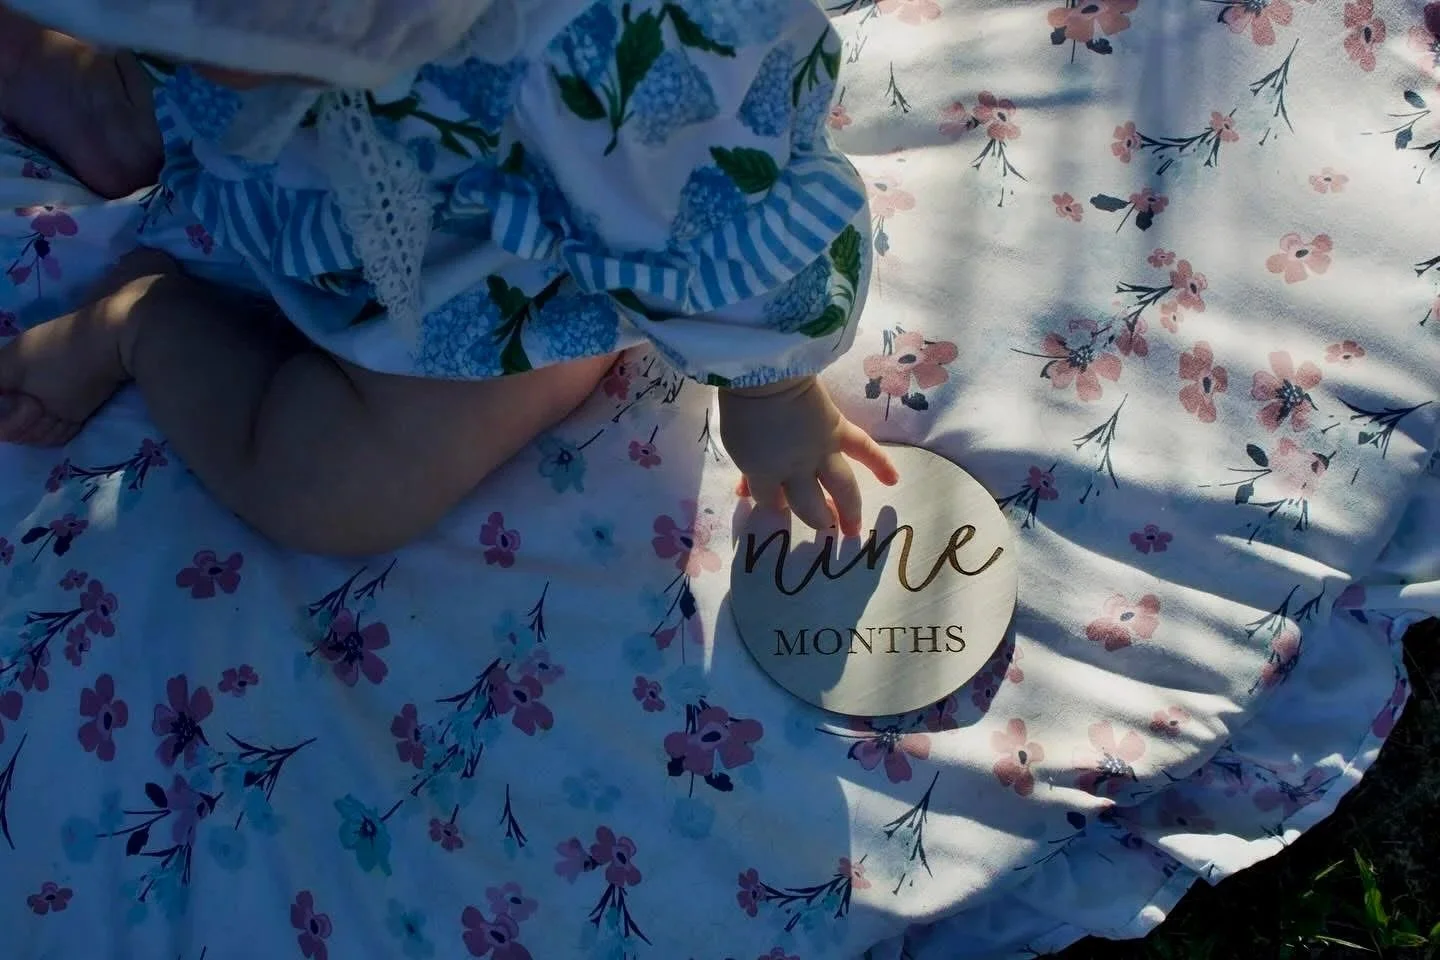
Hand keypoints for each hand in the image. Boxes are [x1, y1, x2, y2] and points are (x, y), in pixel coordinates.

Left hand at [719, 376, 897, 536]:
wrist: (767, 375)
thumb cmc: (742, 406)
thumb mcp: (734, 443)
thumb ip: (746, 470)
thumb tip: (744, 491)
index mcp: (764, 472)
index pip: (769, 500)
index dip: (772, 504)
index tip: (776, 504)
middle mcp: (796, 471)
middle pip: (807, 504)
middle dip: (816, 518)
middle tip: (825, 527)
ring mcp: (821, 452)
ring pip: (840, 488)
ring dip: (849, 510)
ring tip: (853, 529)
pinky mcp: (839, 431)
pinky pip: (864, 450)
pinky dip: (881, 464)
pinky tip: (893, 480)